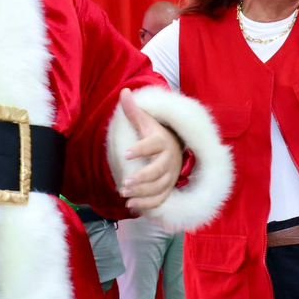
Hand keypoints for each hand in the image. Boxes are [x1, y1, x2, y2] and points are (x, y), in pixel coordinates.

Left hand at [118, 89, 183, 213]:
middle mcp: (169, 160)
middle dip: (142, 179)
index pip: (153, 145)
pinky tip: (132, 206)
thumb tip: (125, 92)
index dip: (141, 149)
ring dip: (142, 193)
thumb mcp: (145, 121)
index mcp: (162, 141)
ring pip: (160, 187)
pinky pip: (161, 199)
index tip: (126, 153)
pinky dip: (148, 205)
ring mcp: (170, 175)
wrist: (173, 147)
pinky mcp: (168, 188)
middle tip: (124, 184)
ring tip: (124, 194)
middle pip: (159, 171)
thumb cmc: (155, 134)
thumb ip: (133, 110)